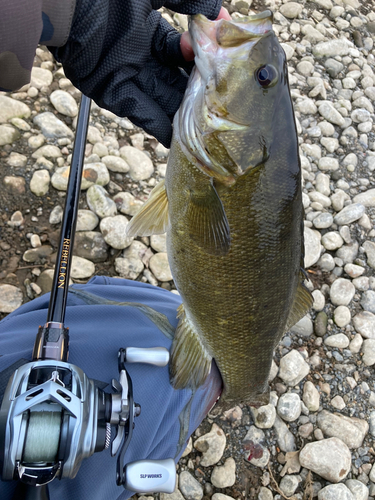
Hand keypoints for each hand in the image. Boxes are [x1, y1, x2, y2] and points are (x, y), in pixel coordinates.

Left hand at [50, 1, 227, 146]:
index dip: (197, 61)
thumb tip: (223, 16)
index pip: (178, 54)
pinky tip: (176, 136)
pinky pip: (140, 112)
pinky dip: (158, 124)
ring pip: (160, 99)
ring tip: (204, 129)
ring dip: (180, 114)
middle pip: (171, 80)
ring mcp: (126, 77)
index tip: (220, 68)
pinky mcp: (112, 93)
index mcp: (147, 32)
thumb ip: (189, 0)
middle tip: (218, 106)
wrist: (68, 7)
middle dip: (193, 93)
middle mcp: (138, 57)